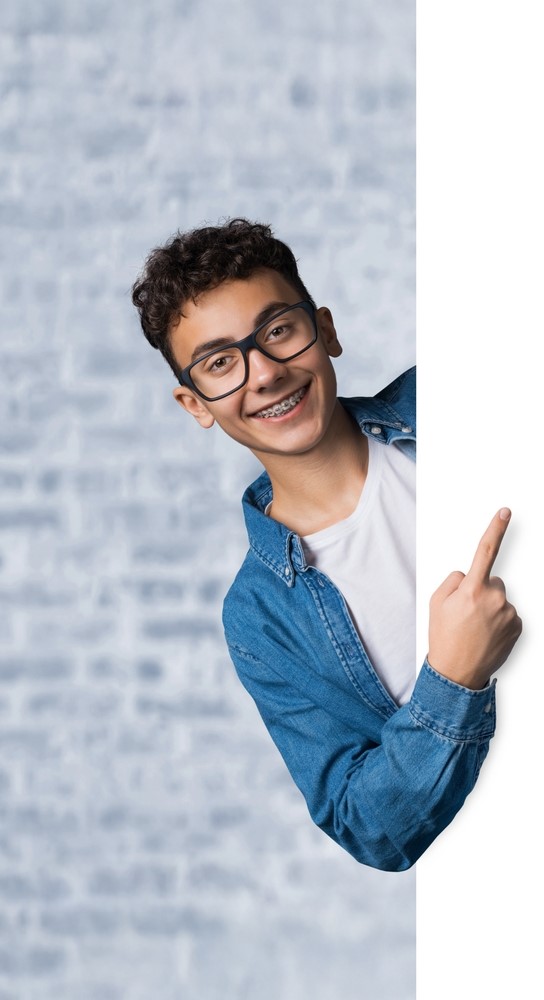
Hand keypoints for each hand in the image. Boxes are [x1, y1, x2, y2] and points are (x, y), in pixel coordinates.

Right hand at [428, 508, 521, 689]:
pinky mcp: (519, 626)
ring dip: (491, 608)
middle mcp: (495, 599)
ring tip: (476, 628)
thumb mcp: (436, 602)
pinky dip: (499, 621)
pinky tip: (487, 634)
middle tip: (466, 614)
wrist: (457, 673)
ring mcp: (509, 613)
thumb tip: (469, 575)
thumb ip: (454, 580)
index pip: (486, 551)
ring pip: (501, 598)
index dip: (496, 528)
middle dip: (482, 591)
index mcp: (472, 589)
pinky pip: (509, 613)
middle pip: (493, 581)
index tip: (506, 512)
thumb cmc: (444, 637)